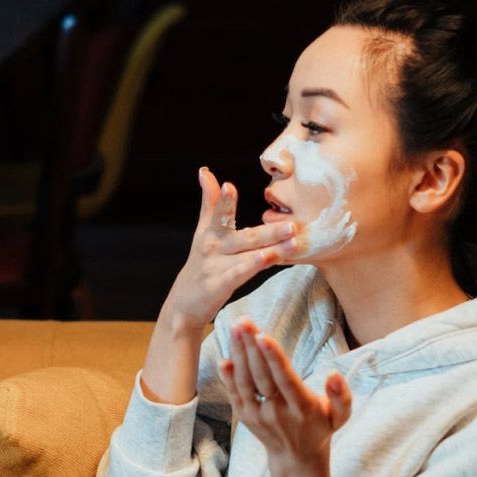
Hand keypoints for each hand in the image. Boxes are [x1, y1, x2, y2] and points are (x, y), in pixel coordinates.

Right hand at [139, 168, 297, 403]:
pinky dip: (257, 266)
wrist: (184, 304)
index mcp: (210, 233)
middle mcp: (212, 247)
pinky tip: (272, 260)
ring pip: (249, 255)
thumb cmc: (201, 264)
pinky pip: (242, 273)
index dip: (224, 202)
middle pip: (245, 237)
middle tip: (291, 224)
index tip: (228, 186)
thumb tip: (206, 171)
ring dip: (272, 248)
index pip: (218, 214)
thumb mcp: (203, 232)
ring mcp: (216, 267)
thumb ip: (210, 203)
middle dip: (269, 231)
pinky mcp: (219, 284)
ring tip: (293, 241)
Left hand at [218, 319, 351, 463]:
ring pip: (244, 382)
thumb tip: (335, 375)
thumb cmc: (320, 428)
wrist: (295, 457)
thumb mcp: (340, 416)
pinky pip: (233, 393)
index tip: (263, 336)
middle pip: (261, 376)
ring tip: (236, 329)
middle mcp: (277, 412)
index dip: (274, 357)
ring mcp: (257, 415)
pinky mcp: (244, 416)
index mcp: (301, 408)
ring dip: (238, 354)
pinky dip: (227, 375)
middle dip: (251, 347)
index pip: (285, 379)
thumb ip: (342, 397)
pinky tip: (224, 355)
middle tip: (244, 322)